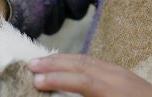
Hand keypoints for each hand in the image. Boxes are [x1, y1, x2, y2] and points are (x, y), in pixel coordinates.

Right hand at [29, 54, 151, 96]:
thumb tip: (66, 96)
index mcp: (113, 89)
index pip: (81, 80)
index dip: (57, 79)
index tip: (36, 80)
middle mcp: (115, 75)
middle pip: (81, 64)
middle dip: (54, 63)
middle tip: (30, 65)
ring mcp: (119, 71)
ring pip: (87, 60)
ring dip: (62, 59)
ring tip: (41, 61)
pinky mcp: (121, 71)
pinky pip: (94, 62)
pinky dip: (75, 60)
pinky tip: (64, 63)